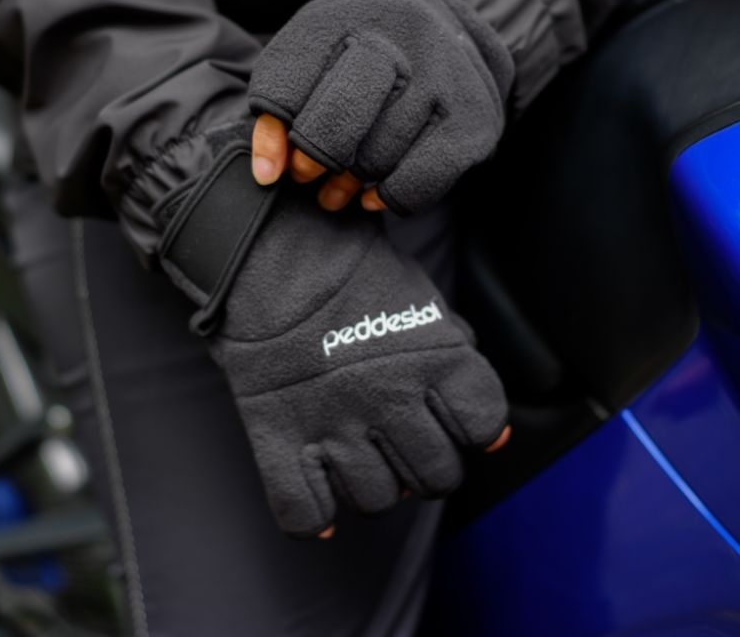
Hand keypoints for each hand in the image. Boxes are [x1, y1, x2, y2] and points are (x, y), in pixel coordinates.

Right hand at [200, 179, 510, 538]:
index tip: (447, 414)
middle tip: (402, 439)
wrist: (272, 252)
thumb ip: (460, 358)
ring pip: (378, 500)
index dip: (471, 425)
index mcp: (434, 356)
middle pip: (437, 477)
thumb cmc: (353, 273)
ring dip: (375, 484)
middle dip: (428, 465)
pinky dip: (316, 514)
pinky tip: (321, 486)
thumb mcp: (422, 298)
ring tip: (359, 450)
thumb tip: (494, 436)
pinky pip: (305, 513)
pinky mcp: (277, 434)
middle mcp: (389, 395)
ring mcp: (332, 420)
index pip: (483, 425)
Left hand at [248, 0, 513, 214]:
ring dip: (351, 183)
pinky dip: (389, 197)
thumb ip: (280, 105)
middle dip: (317, 158)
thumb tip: (269, 174)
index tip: (272, 170)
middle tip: (310, 174)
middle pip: (339, 119)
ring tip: (342, 184)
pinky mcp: (472, 118)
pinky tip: (374, 194)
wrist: (445, 28)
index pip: (289, 83)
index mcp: (344, 14)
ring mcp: (443, 76)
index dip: (272, 137)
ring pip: (376, 158)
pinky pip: (416, 181)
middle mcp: (399, 35)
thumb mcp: (313, 58)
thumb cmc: (360, 55)